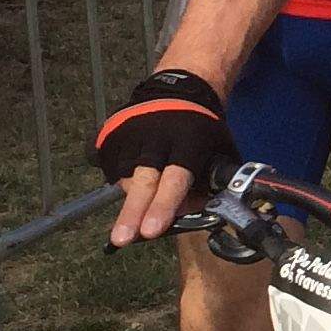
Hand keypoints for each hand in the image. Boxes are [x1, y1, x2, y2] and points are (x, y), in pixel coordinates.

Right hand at [98, 69, 239, 243]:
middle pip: (143, 181)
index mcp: (188, 142)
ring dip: (132, 201)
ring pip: (125, 178)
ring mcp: (130, 135)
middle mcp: (156, 139)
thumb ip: (211, 184)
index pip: (175, 180)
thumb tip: (195, 215)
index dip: (164, 206)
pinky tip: (131, 186)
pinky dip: (120, 182)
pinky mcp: (110, 134)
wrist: (177, 91)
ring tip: (136, 215)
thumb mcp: (220, 150)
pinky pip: (111, 168)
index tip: (151, 232)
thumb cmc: (202, 130)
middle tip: (122, 239)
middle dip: (132, 212)